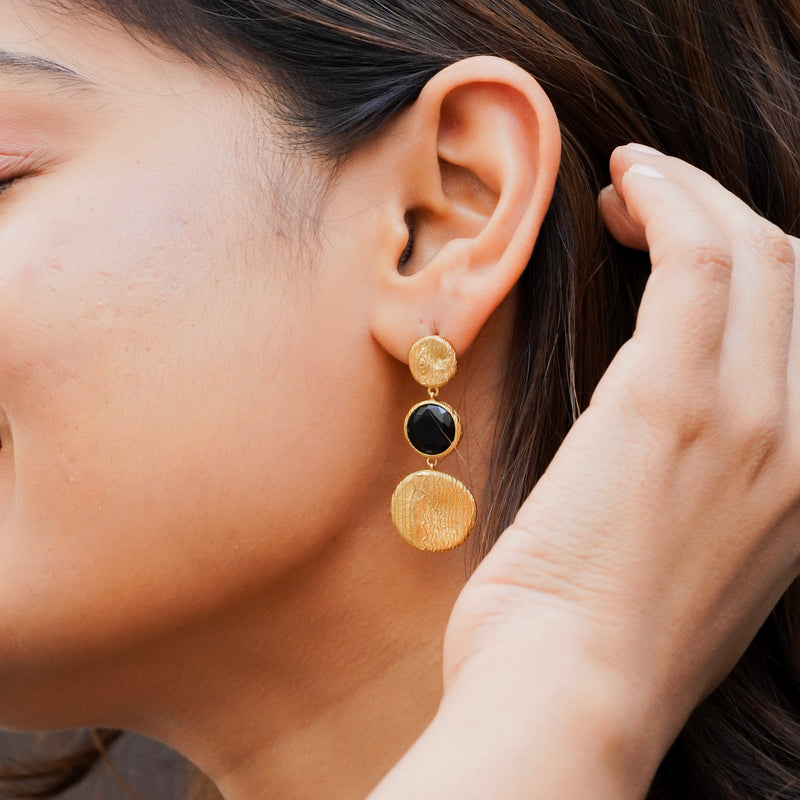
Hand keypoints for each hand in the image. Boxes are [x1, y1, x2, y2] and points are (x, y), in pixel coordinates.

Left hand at [441, 145, 799, 792]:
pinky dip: (667, 204)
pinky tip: (626, 187)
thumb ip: (713, 478)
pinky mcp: (670, 404)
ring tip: (631, 183)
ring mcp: (748, 419)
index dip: (758, 263)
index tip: (687, 244)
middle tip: (645, 205)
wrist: (568, 693)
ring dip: (689, 196)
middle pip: (792, 273)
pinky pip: (695, 263)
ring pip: (752, 252)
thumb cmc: (601, 632)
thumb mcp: (689, 554)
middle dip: (720, 215)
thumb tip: (678, 411)